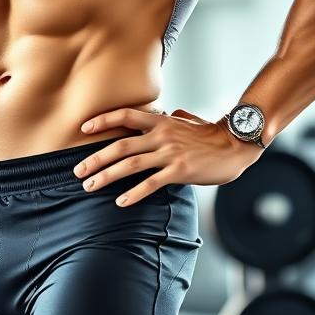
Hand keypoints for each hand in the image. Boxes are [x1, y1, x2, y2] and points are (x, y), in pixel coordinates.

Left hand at [73, 107, 261, 206]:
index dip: (103, 120)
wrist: (236, 145)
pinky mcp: (180, 171)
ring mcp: (170, 153)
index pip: (125, 115)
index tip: (84, 128)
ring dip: (106, 176)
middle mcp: (161, 135)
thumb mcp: (188, 121)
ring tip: (89, 187)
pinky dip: (133, 193)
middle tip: (77, 171)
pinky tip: (120, 201)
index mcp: (161, 120)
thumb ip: (175, 118)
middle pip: (120, 145)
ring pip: (130, 165)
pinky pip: (151, 183)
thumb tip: (170, 113)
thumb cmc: (212, 135)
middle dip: (95, 159)